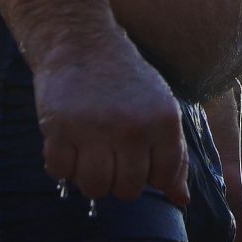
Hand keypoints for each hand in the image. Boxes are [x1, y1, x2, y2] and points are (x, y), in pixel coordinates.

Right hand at [33, 36, 187, 204]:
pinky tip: (66, 143)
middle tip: (107, 152)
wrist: (79, 40)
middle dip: (116, 178)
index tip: (135, 154)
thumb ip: (174, 155)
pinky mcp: (59, 128)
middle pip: (127, 190)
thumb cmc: (124, 79)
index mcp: (163, 121)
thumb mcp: (159, 109)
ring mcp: (95, 129)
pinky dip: (60, 165)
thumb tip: (181, 200)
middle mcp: (132, 127)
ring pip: (94, 189)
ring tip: (86, 152)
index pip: (162, 179)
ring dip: (87, 177)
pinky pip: (60, 172)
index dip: (146, 173)